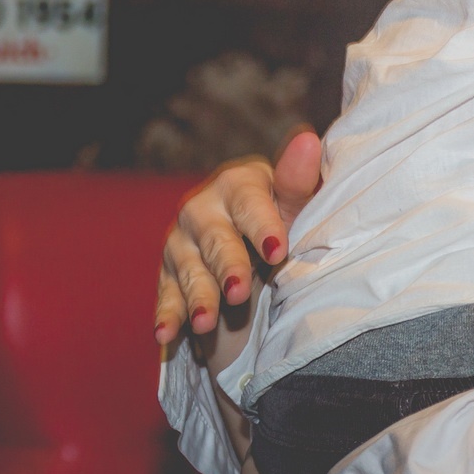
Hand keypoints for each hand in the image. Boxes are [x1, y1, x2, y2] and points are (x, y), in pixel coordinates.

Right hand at [155, 129, 322, 343]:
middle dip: (228, 267)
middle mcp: (203, 208)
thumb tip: (307, 140)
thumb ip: (298, 181)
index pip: (250, 204)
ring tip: (206, 323)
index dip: (264, 227)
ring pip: (190, 271)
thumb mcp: (296, 207)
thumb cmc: (284, 222)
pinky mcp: (169, 274)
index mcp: (238, 183)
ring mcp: (181, 242)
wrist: (256, 254)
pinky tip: (166, 333)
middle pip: (216, 239)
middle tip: (239, 292)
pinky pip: (167, 297)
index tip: (278, 251)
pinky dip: (168, 316)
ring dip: (198, 298)